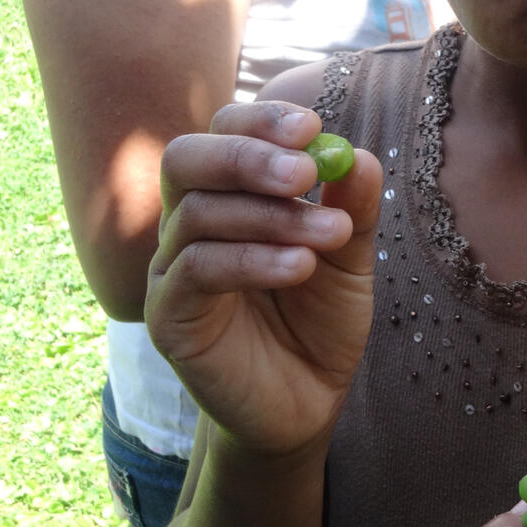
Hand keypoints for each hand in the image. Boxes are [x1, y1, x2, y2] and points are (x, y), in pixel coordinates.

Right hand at [144, 101, 381, 454]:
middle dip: (247, 156)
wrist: (306, 404)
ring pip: (197, 214)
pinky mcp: (169, 318)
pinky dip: (252, 259)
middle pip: (187, 159)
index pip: (221, 133)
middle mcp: (188, 225)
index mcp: (228, 197)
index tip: (310, 128)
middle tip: (305, 173)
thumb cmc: (319, 323)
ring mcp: (171, 271)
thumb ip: (352, 209)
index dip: (259, 122)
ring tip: (331, 236)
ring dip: (271, 217)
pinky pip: (196, 271)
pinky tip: (300, 266)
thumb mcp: (349, 260)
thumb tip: (357, 156)